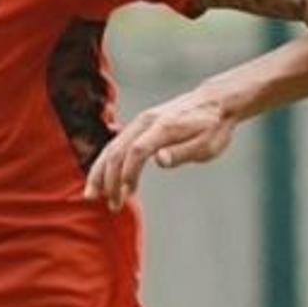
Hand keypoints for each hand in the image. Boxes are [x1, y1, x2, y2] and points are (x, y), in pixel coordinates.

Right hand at [84, 88, 235, 211]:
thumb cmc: (213, 126)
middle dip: (109, 179)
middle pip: (118, 150)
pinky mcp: (140, 125)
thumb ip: (182, 152)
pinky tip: (106, 181)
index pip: (137, 150)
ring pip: (112, 147)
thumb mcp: (207, 145)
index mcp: (164, 127)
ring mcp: (141, 122)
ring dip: (101, 173)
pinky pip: (117, 144)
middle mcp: (147, 121)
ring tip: (94, 196)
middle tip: (112, 205)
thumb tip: (159, 161)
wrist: (214, 101)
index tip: (126, 194)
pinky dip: (108, 163)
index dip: (128, 173)